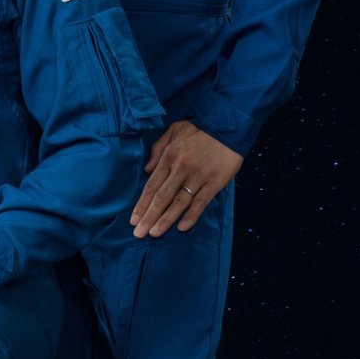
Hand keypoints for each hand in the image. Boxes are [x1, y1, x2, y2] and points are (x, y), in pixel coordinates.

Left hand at [132, 120, 242, 237]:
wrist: (226, 124)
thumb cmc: (197, 129)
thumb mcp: (172, 131)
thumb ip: (157, 150)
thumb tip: (146, 171)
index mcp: (168, 157)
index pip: (151, 186)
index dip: (142, 204)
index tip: (133, 220)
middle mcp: (180, 169)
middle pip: (161, 197)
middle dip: (149, 217)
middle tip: (139, 234)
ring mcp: (198, 177)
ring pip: (179, 202)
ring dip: (166, 220)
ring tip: (154, 233)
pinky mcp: (215, 182)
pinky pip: (201, 202)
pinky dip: (191, 215)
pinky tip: (181, 227)